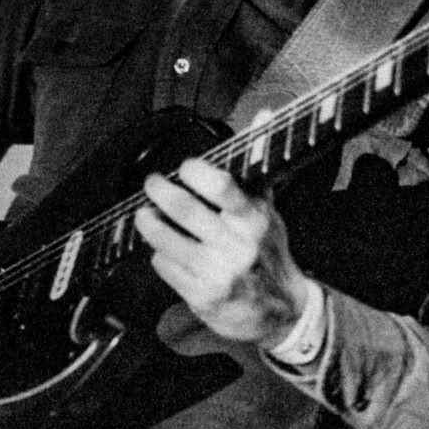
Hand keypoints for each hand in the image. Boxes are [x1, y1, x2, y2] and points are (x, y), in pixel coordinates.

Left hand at [136, 157, 313, 348]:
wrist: (282, 312)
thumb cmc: (268, 254)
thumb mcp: (269, 214)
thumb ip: (255, 169)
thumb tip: (263, 116)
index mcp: (254, 221)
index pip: (221, 186)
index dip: (196, 171)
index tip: (185, 167)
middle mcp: (236, 246)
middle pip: (184, 209)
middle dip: (159, 191)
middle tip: (152, 184)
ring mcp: (217, 273)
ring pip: (165, 239)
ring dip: (149, 223)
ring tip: (145, 214)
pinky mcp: (201, 296)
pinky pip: (164, 266)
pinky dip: (160, 255)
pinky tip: (167, 251)